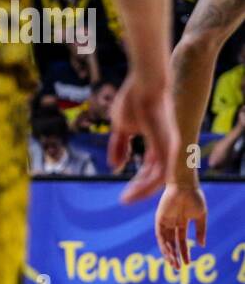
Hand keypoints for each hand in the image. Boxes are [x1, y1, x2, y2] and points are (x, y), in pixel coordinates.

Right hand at [108, 78, 176, 203]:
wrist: (145, 84)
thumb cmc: (134, 100)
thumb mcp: (121, 127)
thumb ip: (119, 147)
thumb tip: (115, 166)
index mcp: (157, 142)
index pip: (150, 167)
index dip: (137, 180)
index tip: (123, 191)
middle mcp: (166, 147)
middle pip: (155, 176)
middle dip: (139, 189)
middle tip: (124, 199)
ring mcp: (168, 146)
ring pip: (160, 178)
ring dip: (143, 190)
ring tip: (126, 199)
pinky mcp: (167, 146)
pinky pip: (160, 173)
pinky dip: (147, 184)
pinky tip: (133, 191)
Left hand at [155, 183, 207, 269]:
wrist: (185, 187)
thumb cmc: (194, 198)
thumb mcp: (200, 216)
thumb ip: (201, 230)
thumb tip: (202, 245)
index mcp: (182, 222)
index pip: (182, 241)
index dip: (185, 252)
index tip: (188, 263)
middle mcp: (172, 224)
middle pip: (172, 244)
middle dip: (175, 256)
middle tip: (177, 268)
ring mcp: (165, 222)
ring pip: (165, 242)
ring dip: (169, 254)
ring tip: (173, 264)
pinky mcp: (159, 220)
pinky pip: (160, 235)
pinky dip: (163, 245)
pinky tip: (168, 254)